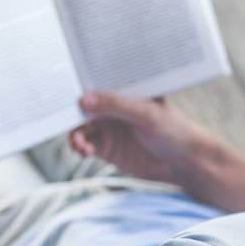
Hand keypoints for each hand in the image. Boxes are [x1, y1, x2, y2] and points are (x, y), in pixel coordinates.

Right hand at [70, 93, 218, 182]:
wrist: (183, 163)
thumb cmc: (173, 130)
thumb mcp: (146, 113)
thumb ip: (116, 105)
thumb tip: (84, 99)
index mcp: (124, 90)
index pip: (97, 82)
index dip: (79, 84)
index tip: (64, 88)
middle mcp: (113, 107)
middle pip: (84, 106)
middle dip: (71, 111)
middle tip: (60, 117)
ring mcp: (109, 127)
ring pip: (81, 127)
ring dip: (75, 133)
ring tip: (79, 143)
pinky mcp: (107, 148)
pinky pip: (86, 145)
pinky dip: (81, 147)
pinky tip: (83, 151)